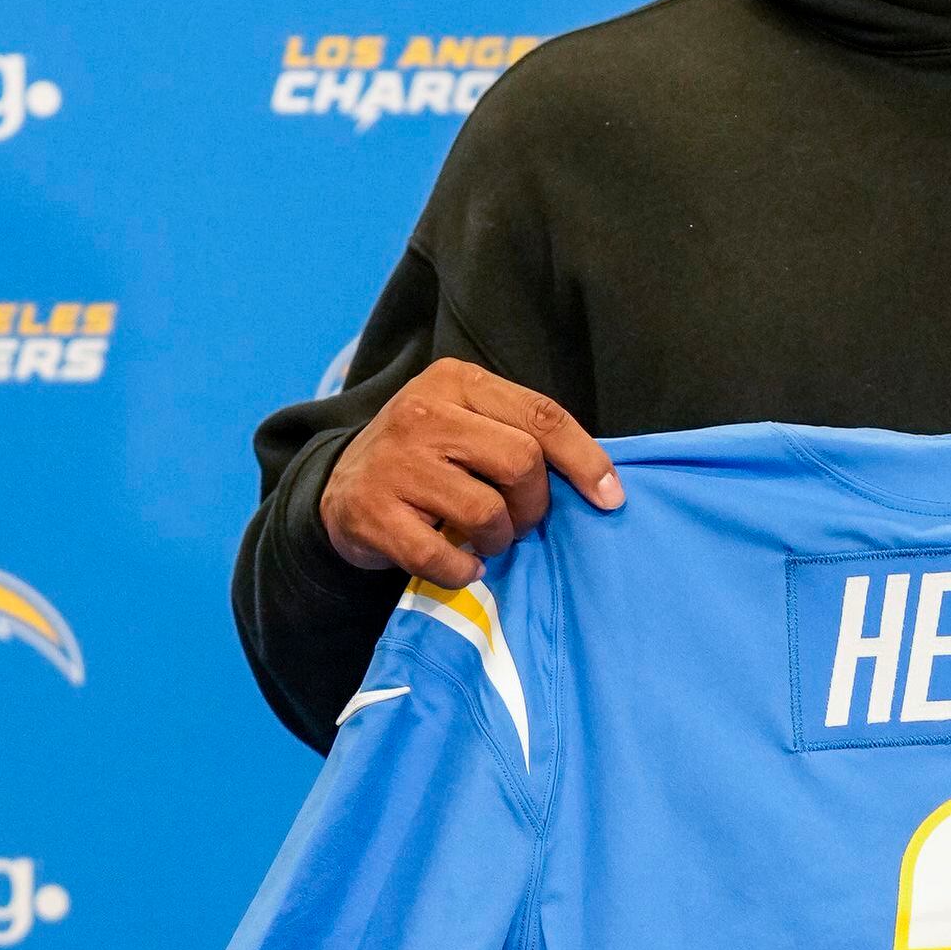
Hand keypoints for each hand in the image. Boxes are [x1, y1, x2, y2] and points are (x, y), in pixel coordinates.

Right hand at [321, 359, 622, 585]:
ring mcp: (394, 463)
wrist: (340, 485)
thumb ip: (521, 434)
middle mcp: (422, 413)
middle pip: (521, 462)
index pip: (541, 416)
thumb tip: (599, 482)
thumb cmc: (427, 456)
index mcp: (456, 381)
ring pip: (487, 511)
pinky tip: (462, 562)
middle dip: (535, 503)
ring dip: (500, 538)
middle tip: (521, 519)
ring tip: (487, 538)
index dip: (585, 459)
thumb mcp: (469, 422)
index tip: (610, 497)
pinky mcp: (372, 513)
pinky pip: (442, 555)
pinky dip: (463, 568)